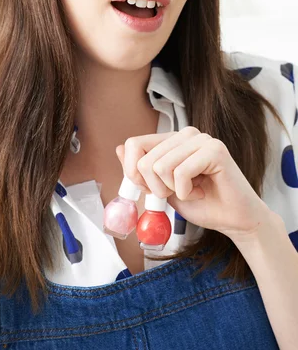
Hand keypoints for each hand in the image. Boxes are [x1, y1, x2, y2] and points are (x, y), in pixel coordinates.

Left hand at [115, 126, 273, 243]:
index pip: (134, 144)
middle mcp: (185, 134)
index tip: (150, 189)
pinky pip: (181, 172)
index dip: (133, 172)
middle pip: (145, 160)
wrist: (234, 221)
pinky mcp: (214, 150)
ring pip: (160, 166)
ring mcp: (201, 139)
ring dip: (173, 190)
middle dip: (156, 187)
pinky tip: (202, 191)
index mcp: (171, 140)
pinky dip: (186, 192)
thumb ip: (143, 170)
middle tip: (177, 193)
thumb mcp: (163, 189)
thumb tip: (119, 148)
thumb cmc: (202, 204)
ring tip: (192, 191)